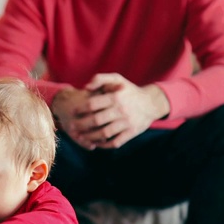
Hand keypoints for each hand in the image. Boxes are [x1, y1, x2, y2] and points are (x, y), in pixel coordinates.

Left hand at [52, 73, 169, 149]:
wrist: (151, 103)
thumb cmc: (129, 90)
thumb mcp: (117, 79)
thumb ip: (100, 78)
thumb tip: (85, 87)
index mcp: (115, 97)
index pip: (93, 104)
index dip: (80, 109)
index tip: (73, 112)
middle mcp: (121, 110)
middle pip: (96, 120)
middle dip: (81, 125)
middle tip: (72, 127)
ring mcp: (127, 122)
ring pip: (104, 133)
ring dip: (90, 137)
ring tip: (80, 137)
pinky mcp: (132, 132)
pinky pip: (115, 142)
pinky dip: (104, 145)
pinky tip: (96, 143)